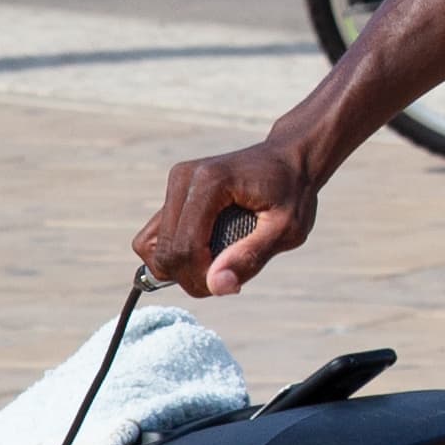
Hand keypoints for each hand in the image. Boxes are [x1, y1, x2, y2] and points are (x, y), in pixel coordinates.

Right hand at [137, 139, 315, 295]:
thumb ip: (251, 257)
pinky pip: (155, 236)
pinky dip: (175, 255)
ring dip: (179, 268)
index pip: (185, 246)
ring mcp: (174, 183)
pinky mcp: (173, 192)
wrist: (289, 158)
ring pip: (150, 246)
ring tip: (217, 266)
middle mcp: (183, 178)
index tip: (232, 284)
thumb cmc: (294, 193)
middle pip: (163, 251)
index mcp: (210, 182)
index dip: (202, 277)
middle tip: (227, 279)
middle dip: (191, 276)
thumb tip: (216, 286)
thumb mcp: (288, 229)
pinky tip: (207, 254)